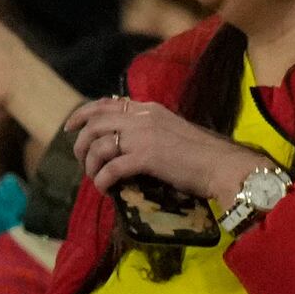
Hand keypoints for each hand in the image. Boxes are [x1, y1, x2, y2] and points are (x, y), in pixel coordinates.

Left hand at [64, 97, 262, 210]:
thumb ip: (150, 131)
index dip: (83, 114)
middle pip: (96, 123)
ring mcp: (143, 136)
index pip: (107, 104)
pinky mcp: (146, 157)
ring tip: (95, 179)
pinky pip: (111, 169)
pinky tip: (105, 189)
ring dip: (91, 165)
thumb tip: (128, 144)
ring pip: (99, 146)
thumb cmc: (204, 155)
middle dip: (81, 143)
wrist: (223, 166)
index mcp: (150, 109)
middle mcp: (144, 117)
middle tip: (80, 160)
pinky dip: (102, 181)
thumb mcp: (173, 132)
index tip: (71, 128)